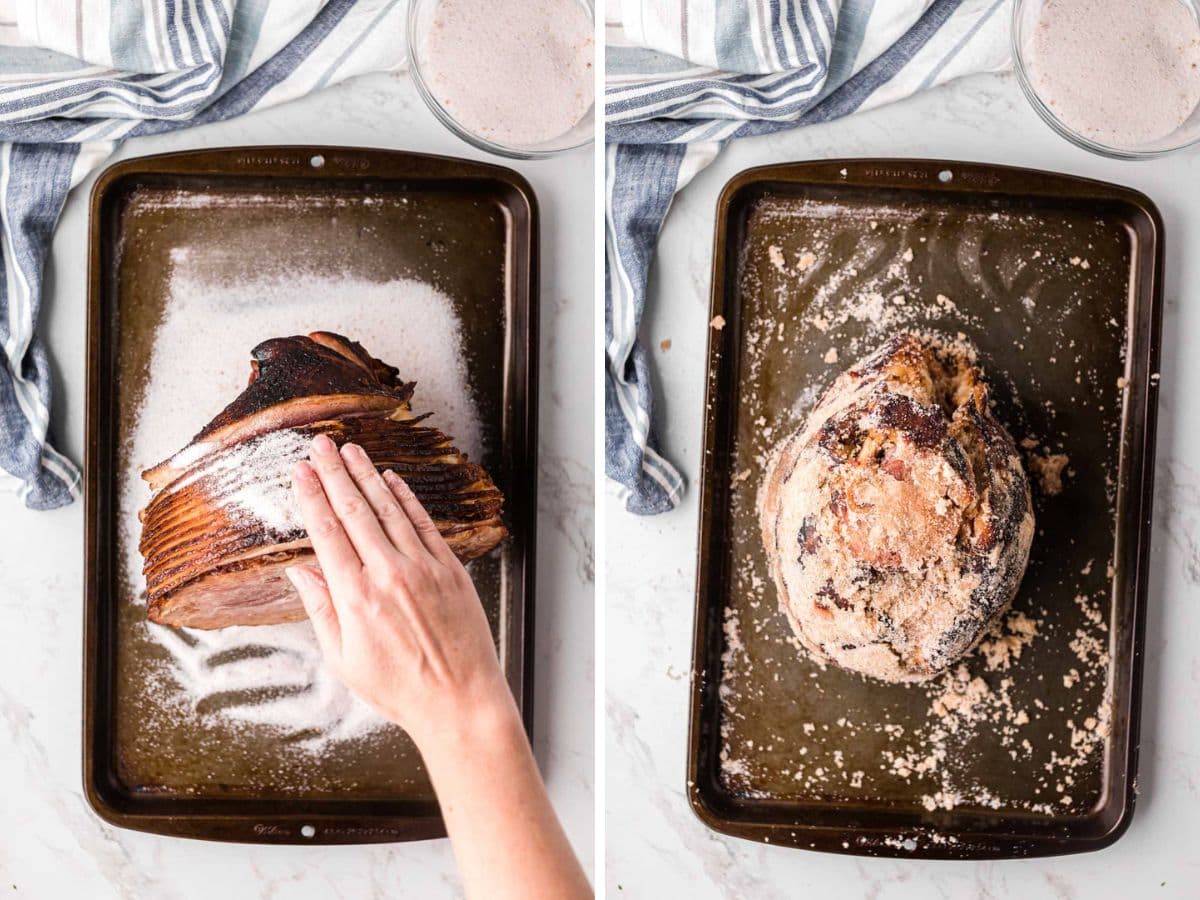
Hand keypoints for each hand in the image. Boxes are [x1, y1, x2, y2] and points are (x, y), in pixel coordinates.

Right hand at [285, 434, 515, 746]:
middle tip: (320, 444)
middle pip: (354, 511)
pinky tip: (391, 479)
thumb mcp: (344, 659)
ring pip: (389, 509)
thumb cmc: (399, 687)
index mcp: (355, 597)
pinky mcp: (449, 568)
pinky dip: (405, 497)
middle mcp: (388, 574)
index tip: (300, 471)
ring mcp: (422, 568)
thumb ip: (321, 610)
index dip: (312, 497)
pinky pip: (423, 523)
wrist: (459, 699)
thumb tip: (299, 572)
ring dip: (367, 476)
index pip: (326, 533)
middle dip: (334, 473)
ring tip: (351, 450)